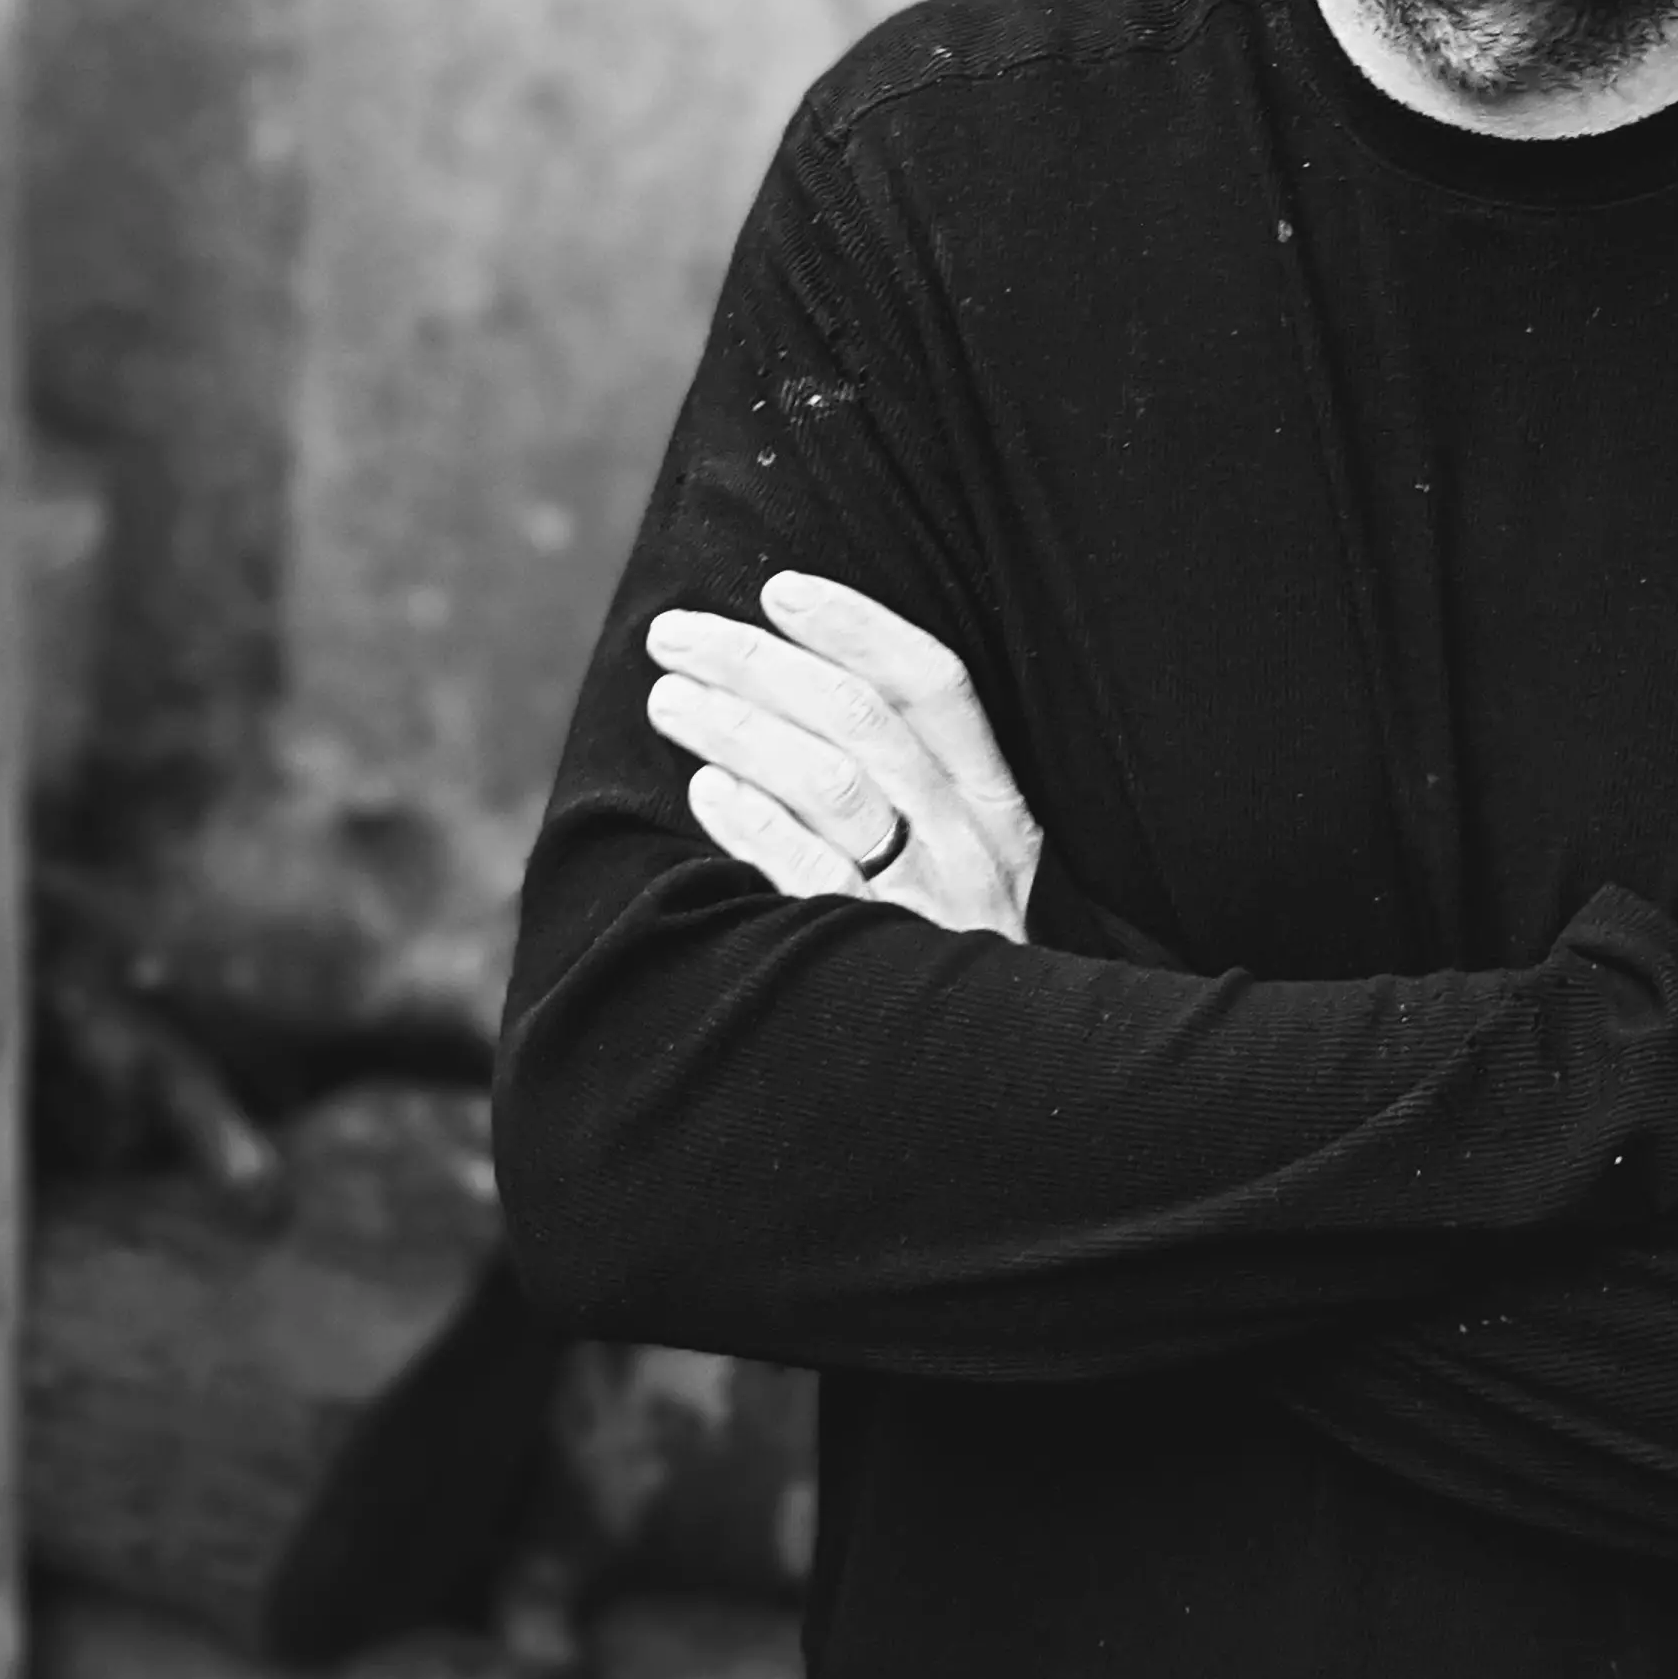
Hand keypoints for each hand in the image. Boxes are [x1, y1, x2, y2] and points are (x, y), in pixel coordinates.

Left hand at [646, 575, 1041, 940]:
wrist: (1009, 1092)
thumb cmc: (963, 964)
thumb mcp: (979, 871)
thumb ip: (923, 794)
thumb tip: (805, 696)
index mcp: (999, 808)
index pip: (933, 684)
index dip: (857, 625)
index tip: (780, 587)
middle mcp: (970, 845)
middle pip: (860, 720)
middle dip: (760, 662)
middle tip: (678, 635)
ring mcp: (928, 904)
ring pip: (829, 782)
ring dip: (737, 728)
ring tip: (669, 699)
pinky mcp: (879, 961)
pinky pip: (808, 876)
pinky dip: (754, 823)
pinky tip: (706, 790)